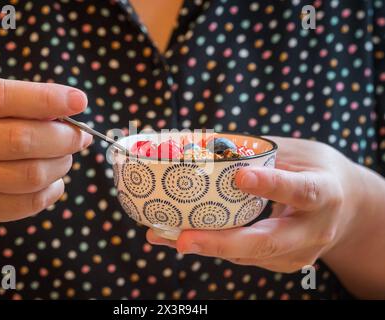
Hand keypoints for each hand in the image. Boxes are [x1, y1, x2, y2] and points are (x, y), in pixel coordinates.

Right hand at [0, 76, 91, 227]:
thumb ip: (29, 101)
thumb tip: (74, 106)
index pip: (2, 98)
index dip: (47, 100)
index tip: (79, 102)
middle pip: (21, 140)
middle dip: (64, 138)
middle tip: (79, 137)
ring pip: (30, 175)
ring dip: (60, 165)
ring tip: (63, 158)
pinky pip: (29, 202)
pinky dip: (52, 190)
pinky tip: (52, 180)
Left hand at [147, 137, 361, 272]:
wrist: (344, 206)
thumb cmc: (315, 170)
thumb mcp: (296, 152)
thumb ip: (258, 151)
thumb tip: (203, 142)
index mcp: (325, 193)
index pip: (301, 191)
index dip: (272, 186)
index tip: (240, 177)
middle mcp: (314, 230)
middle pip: (268, 242)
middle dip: (223, 243)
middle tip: (183, 240)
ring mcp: (299, 253)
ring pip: (249, 255)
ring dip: (206, 247)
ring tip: (165, 236)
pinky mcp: (284, 262)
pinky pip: (245, 256)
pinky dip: (214, 246)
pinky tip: (183, 237)